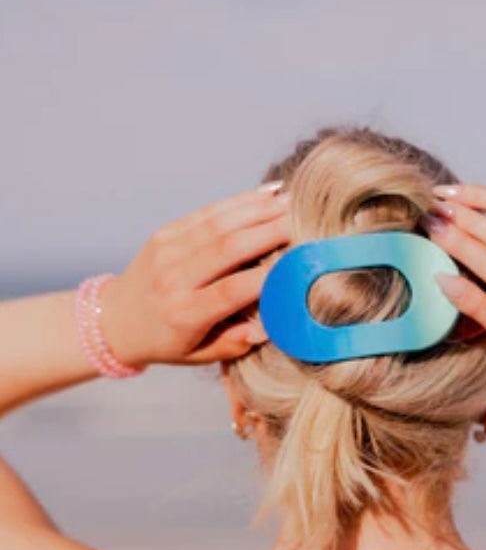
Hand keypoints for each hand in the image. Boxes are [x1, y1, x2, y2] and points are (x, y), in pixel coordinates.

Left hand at [99, 183, 289, 367]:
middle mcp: (173, 279)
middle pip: (228, 249)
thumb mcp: (199, 355)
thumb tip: (269, 328)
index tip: (300, 263)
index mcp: (183, 314)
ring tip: (293, 203)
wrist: (116, 320)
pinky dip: (239, 202)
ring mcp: (166, 251)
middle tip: (304, 222)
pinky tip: (267, 194)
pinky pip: (206, 213)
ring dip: (259, 210)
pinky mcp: (165, 233)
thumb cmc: (166, 342)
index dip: (268, 277)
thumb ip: (234, 344)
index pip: (232, 291)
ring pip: (219, 224)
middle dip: (270, 232)